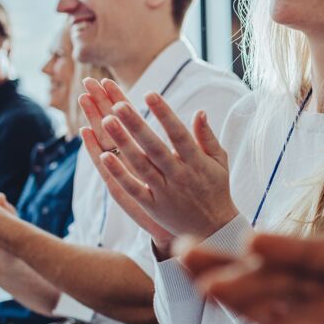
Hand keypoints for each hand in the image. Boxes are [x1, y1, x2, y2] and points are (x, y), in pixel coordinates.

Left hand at [81, 78, 236, 243]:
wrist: (214, 229)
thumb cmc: (216, 189)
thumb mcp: (219, 161)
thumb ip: (207, 136)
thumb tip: (199, 111)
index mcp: (197, 162)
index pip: (179, 133)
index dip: (165, 114)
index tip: (150, 94)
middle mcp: (180, 175)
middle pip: (155, 147)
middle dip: (136, 124)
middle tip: (118, 104)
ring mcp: (165, 192)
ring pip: (140, 165)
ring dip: (123, 143)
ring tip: (106, 121)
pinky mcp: (153, 207)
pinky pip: (133, 189)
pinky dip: (118, 173)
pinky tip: (103, 156)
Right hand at [181, 231, 323, 323]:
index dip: (295, 252)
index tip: (260, 244)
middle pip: (287, 271)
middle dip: (243, 262)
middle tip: (194, 248)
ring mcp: (319, 310)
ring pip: (268, 290)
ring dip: (230, 279)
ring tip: (187, 262)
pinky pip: (267, 316)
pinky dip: (240, 305)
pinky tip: (211, 293)